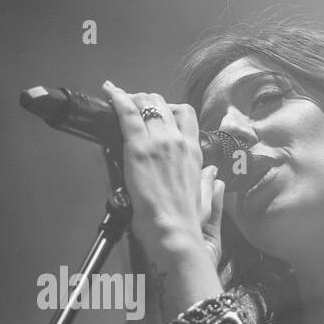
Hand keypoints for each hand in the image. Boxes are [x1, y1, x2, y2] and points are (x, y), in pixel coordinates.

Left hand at [101, 81, 220, 258]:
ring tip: (120, 99)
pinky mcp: (138, 149)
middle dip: (147, 101)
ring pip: (146, 104)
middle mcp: (179, 141)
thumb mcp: (206, 201)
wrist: (174, 233)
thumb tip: (214, 176)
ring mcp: (159, 143)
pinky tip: (109, 91)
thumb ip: (210, 184)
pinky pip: (127, 113)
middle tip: (133, 105)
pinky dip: (117, 98)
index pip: (185, 114)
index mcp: (194, 152)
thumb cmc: (186, 222)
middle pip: (163, 105)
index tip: (157, 112)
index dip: (169, 108)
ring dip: (132, 98)